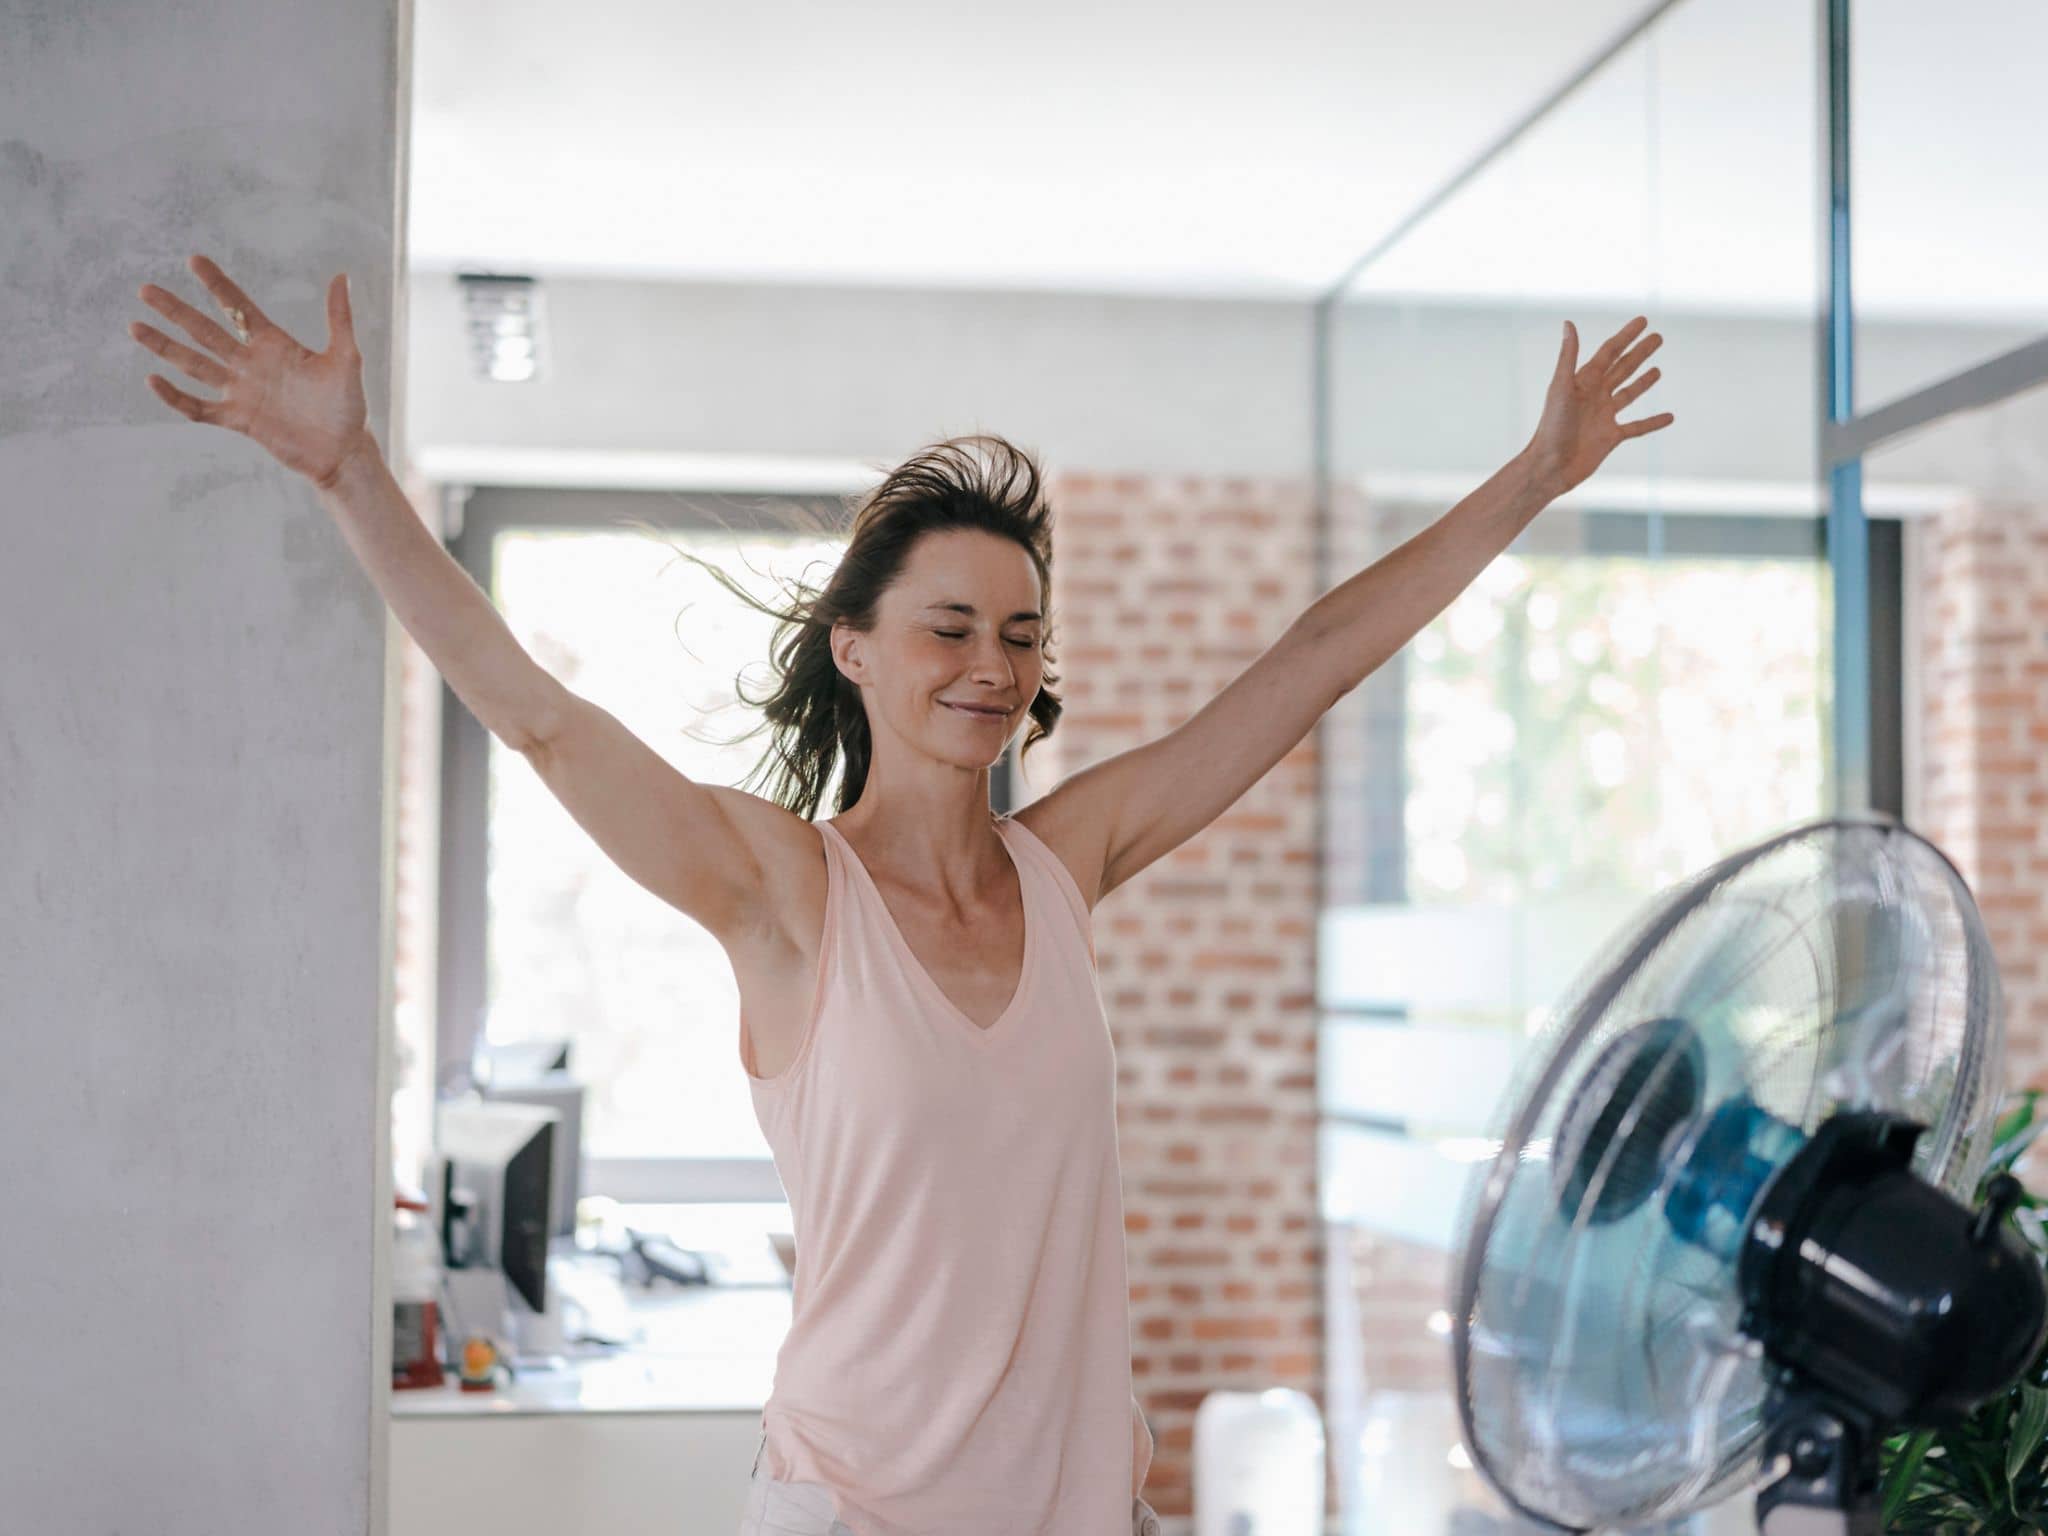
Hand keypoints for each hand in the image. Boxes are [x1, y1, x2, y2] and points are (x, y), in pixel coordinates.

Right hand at [130, 254, 373, 488]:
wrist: (344, 452)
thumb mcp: (346, 358)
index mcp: (275, 344)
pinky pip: (200, 408)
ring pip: (195, 364)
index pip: (238, 307)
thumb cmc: (349, 405)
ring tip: (135, 326)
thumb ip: (339, 318)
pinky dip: (176, 397)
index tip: (194, 260)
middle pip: (206, 332)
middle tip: (145, 289)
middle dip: (176, 311)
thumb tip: (341, 275)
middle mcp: (252, 364)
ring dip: (165, 347)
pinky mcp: (239, 420)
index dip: (218, 286)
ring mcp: (242, 392)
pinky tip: (153, 380)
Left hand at [1524, 315, 1673, 497]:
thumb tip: (1568, 323)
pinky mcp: (1610, 437)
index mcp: (1583, 381)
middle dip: (1639, 352)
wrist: (1550, 466)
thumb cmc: (1551, 427)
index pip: (1609, 352)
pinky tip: (1669, 417)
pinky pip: (1637, 427)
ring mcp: (1603, 416)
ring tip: (1658, 369)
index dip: (1626, 336)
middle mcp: (1594, 396)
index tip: (1643, 320)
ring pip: (1629, 394)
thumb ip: (1567, 356)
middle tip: (1658, 337)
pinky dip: (1653, 422)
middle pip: (1622, 368)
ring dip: (1644, 381)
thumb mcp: (1561, 388)